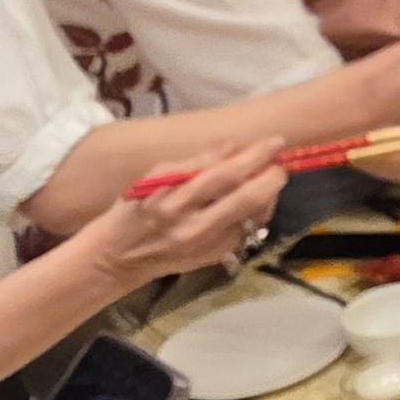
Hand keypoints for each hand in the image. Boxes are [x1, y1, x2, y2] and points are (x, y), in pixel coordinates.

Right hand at [80, 138, 287, 281]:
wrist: (120, 255)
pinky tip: (247, 203)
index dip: (256, 157)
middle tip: (279, 163)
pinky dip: (252, 214)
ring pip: (253, 217)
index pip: (226, 174)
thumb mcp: (157, 176)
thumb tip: (234, 146)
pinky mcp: (214, 258)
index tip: (275, 142)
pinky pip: (244, 231)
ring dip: (267, 196)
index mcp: (176, 200)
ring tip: (265, 180)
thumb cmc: (136, 208)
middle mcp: (195, 225)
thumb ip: (196, 162)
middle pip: (249, 199)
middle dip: (273, 177)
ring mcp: (207, 245)